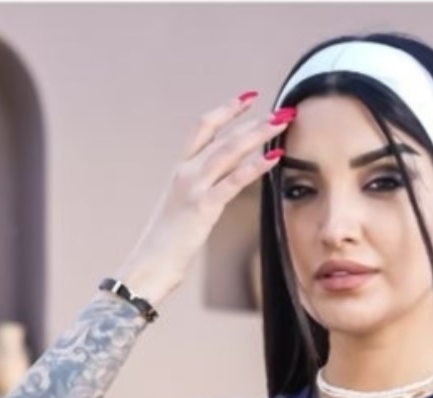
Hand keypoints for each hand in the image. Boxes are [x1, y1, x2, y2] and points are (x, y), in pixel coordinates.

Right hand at [117, 90, 294, 299]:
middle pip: (223, 135)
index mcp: (181, 170)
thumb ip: (203, 189)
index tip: (249, 97)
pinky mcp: (203, 206)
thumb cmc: (167, 243)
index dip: (227, 110)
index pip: (204, 128)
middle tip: (282, 109)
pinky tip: (273, 158)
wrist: (150, 264)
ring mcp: (193, 187)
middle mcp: (186, 171)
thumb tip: (226, 180)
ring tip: (282, 122)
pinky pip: (233, 181)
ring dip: (258, 133)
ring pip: (229, 150)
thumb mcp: (184, 208)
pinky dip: (254, 167)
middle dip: (254, 120)